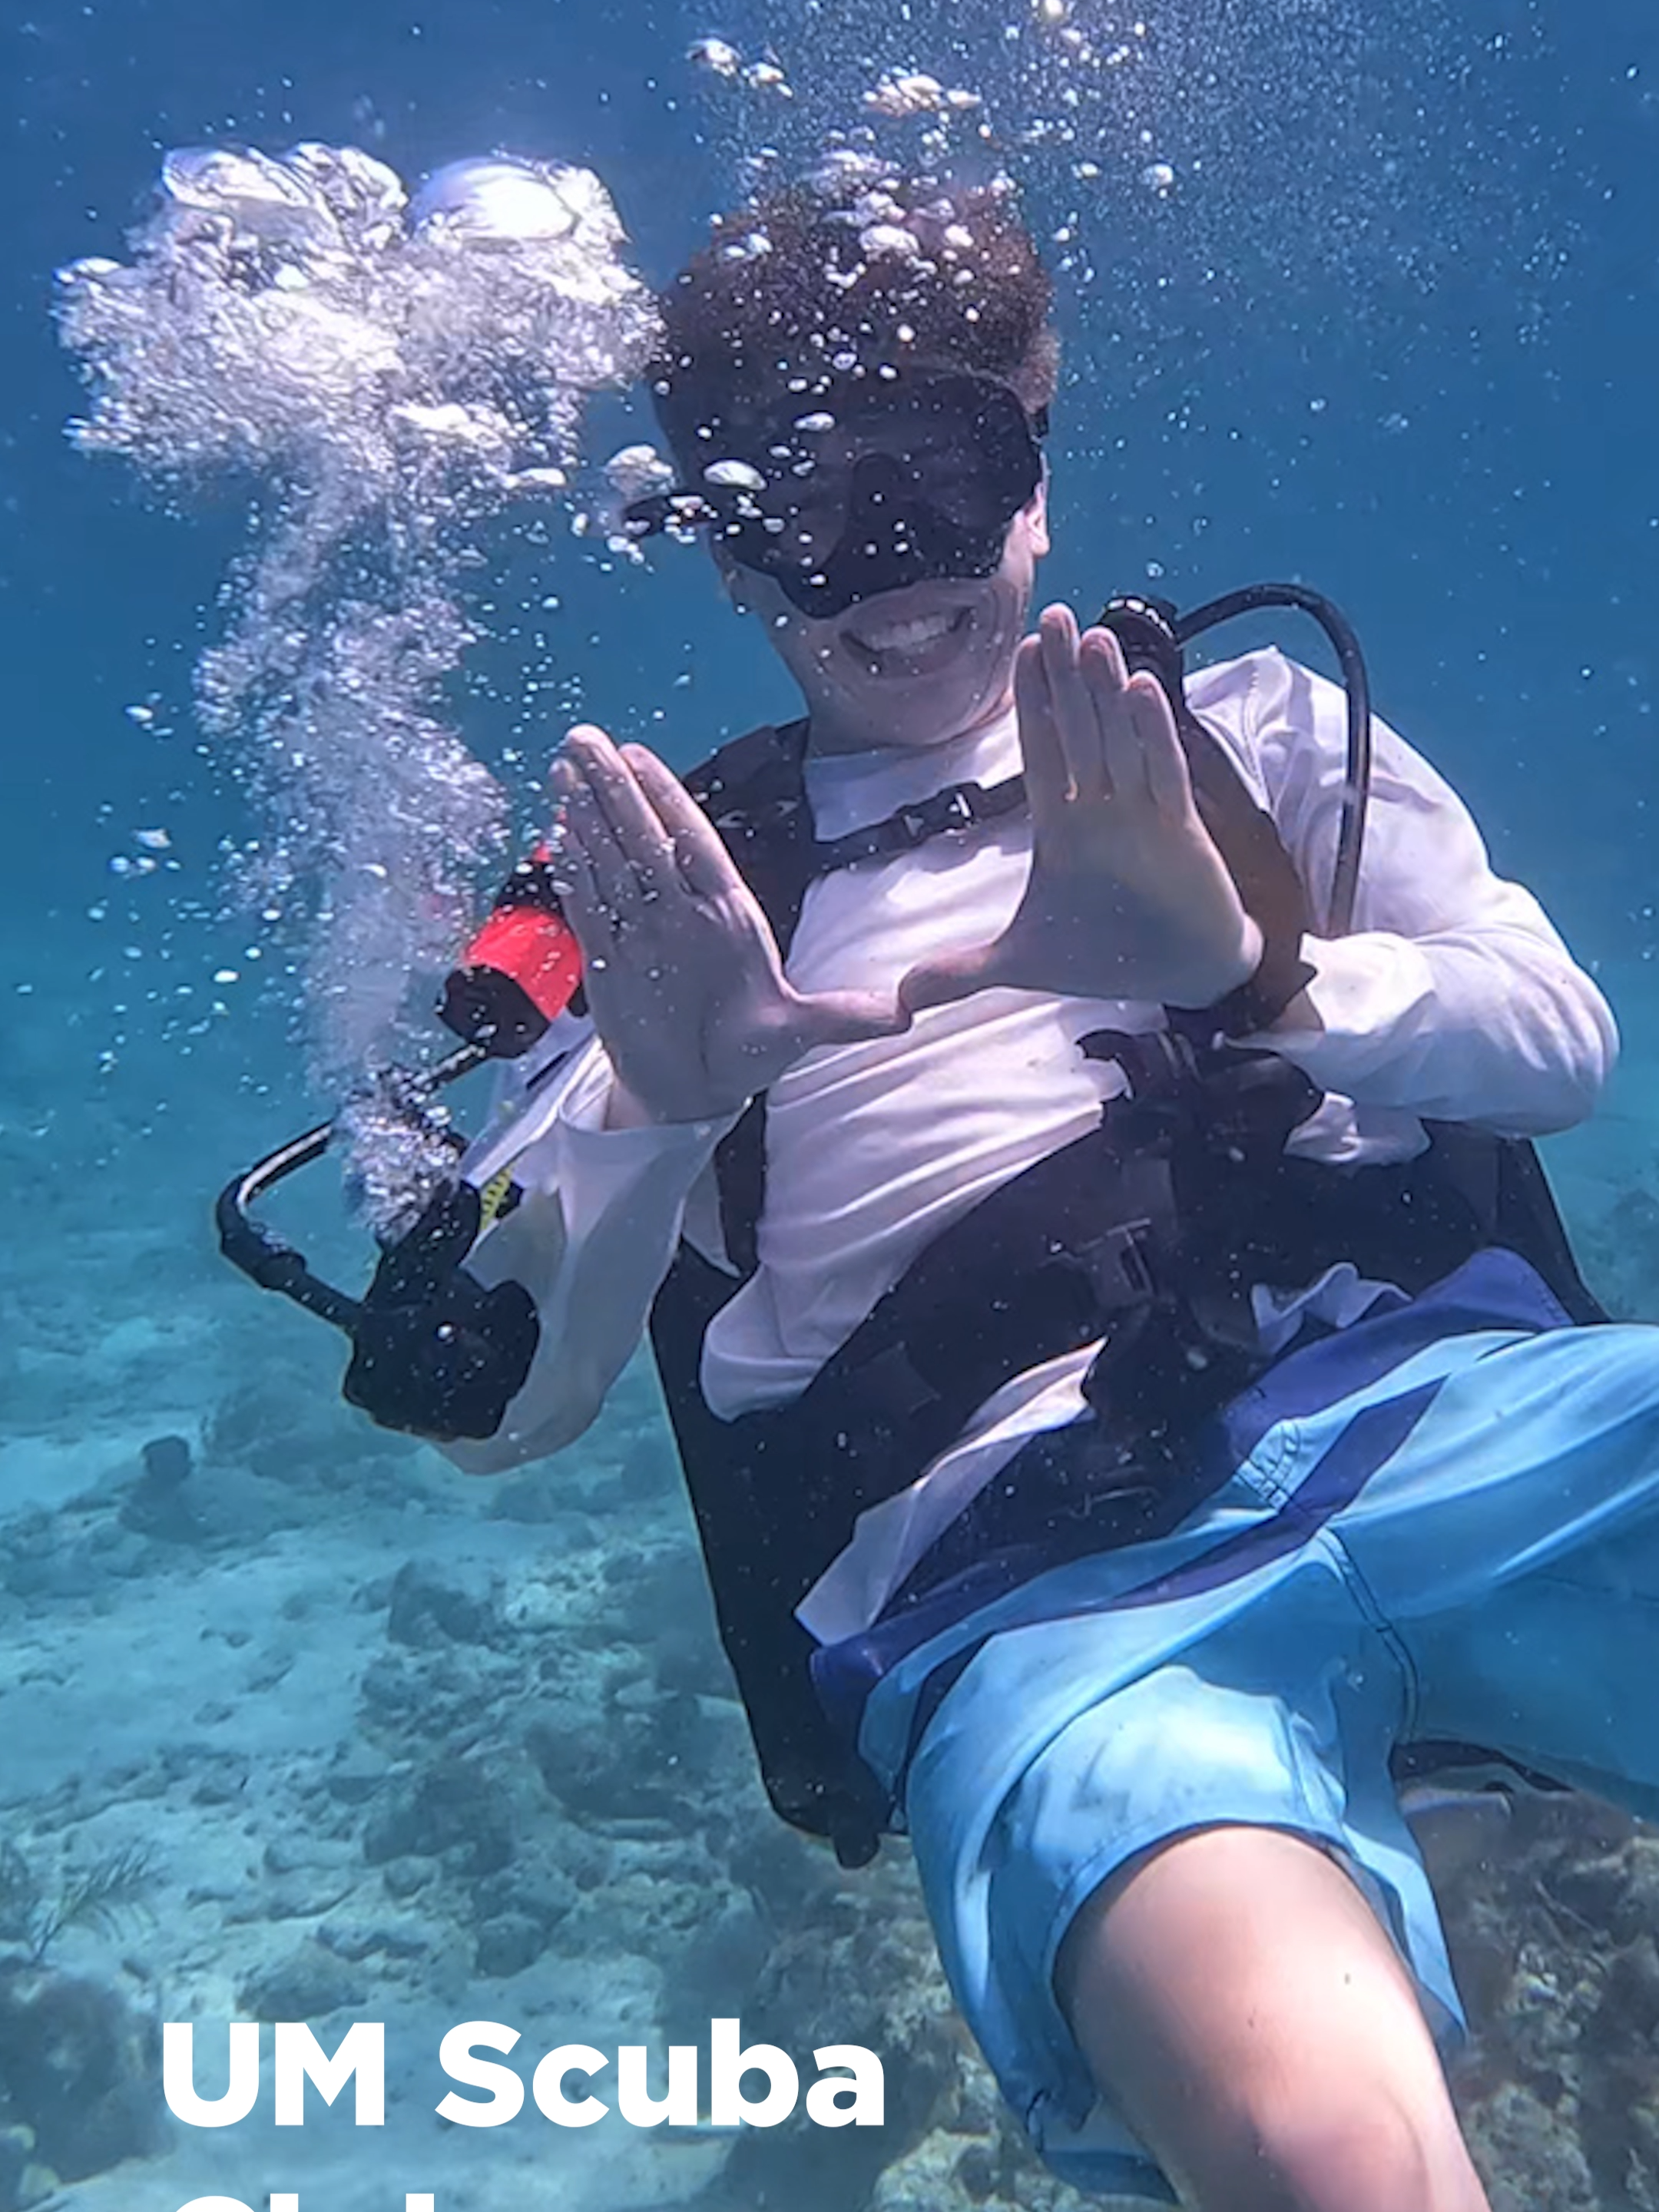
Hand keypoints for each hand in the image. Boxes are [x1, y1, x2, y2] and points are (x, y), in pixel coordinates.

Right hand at [551, 726, 907, 1123]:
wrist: (698, 1091)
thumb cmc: (748, 1053)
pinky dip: (572, 876)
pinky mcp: (610, 960)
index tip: (637, 754)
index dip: (666, 798)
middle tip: (584, 739)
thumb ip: (843, 1017)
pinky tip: (555, 836)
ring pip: (611, 864)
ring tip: (562, 771)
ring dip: (586, 818)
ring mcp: (643, 933)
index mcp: (728, 914)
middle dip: (613, 789)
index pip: (694, 843)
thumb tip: (904, 1014)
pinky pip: (588, 909)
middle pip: (643, 839)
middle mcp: (681, 913)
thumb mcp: (797, 1034)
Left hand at [900, 605, 1261, 1013]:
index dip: (1032, 702)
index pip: (1041, 750)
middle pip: (1078, 728)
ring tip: (1092, 635)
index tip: (1022, 651)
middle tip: (1054, 614)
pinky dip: (1152, 734)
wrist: (1181, 978)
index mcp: (1063, 824)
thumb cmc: (1109, 955)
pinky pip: (1162, 773)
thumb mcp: (1022, 964)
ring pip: (1119, 738)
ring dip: (1106, 690)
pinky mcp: (1179, 831)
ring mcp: (1142, 814)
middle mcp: (1102, 807)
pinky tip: (1141, 689)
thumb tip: (899, 999)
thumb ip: (962, 972)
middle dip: (1064, 675)